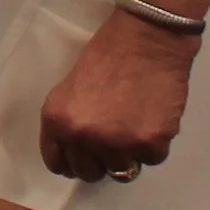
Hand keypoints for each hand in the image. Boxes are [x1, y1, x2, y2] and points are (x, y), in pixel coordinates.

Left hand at [38, 8, 196, 182]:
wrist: (146, 37)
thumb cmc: (107, 53)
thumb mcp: (71, 86)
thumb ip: (70, 120)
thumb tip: (76, 150)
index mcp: (57, 119)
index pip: (57, 162)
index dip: (70, 160)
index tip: (81, 156)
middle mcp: (83, 136)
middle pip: (89, 172)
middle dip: (99, 159)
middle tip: (112, 138)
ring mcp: (118, 144)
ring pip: (122, 170)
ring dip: (128, 153)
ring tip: (133, 123)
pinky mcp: (150, 144)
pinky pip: (151, 159)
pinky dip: (153, 143)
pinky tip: (151, 116)